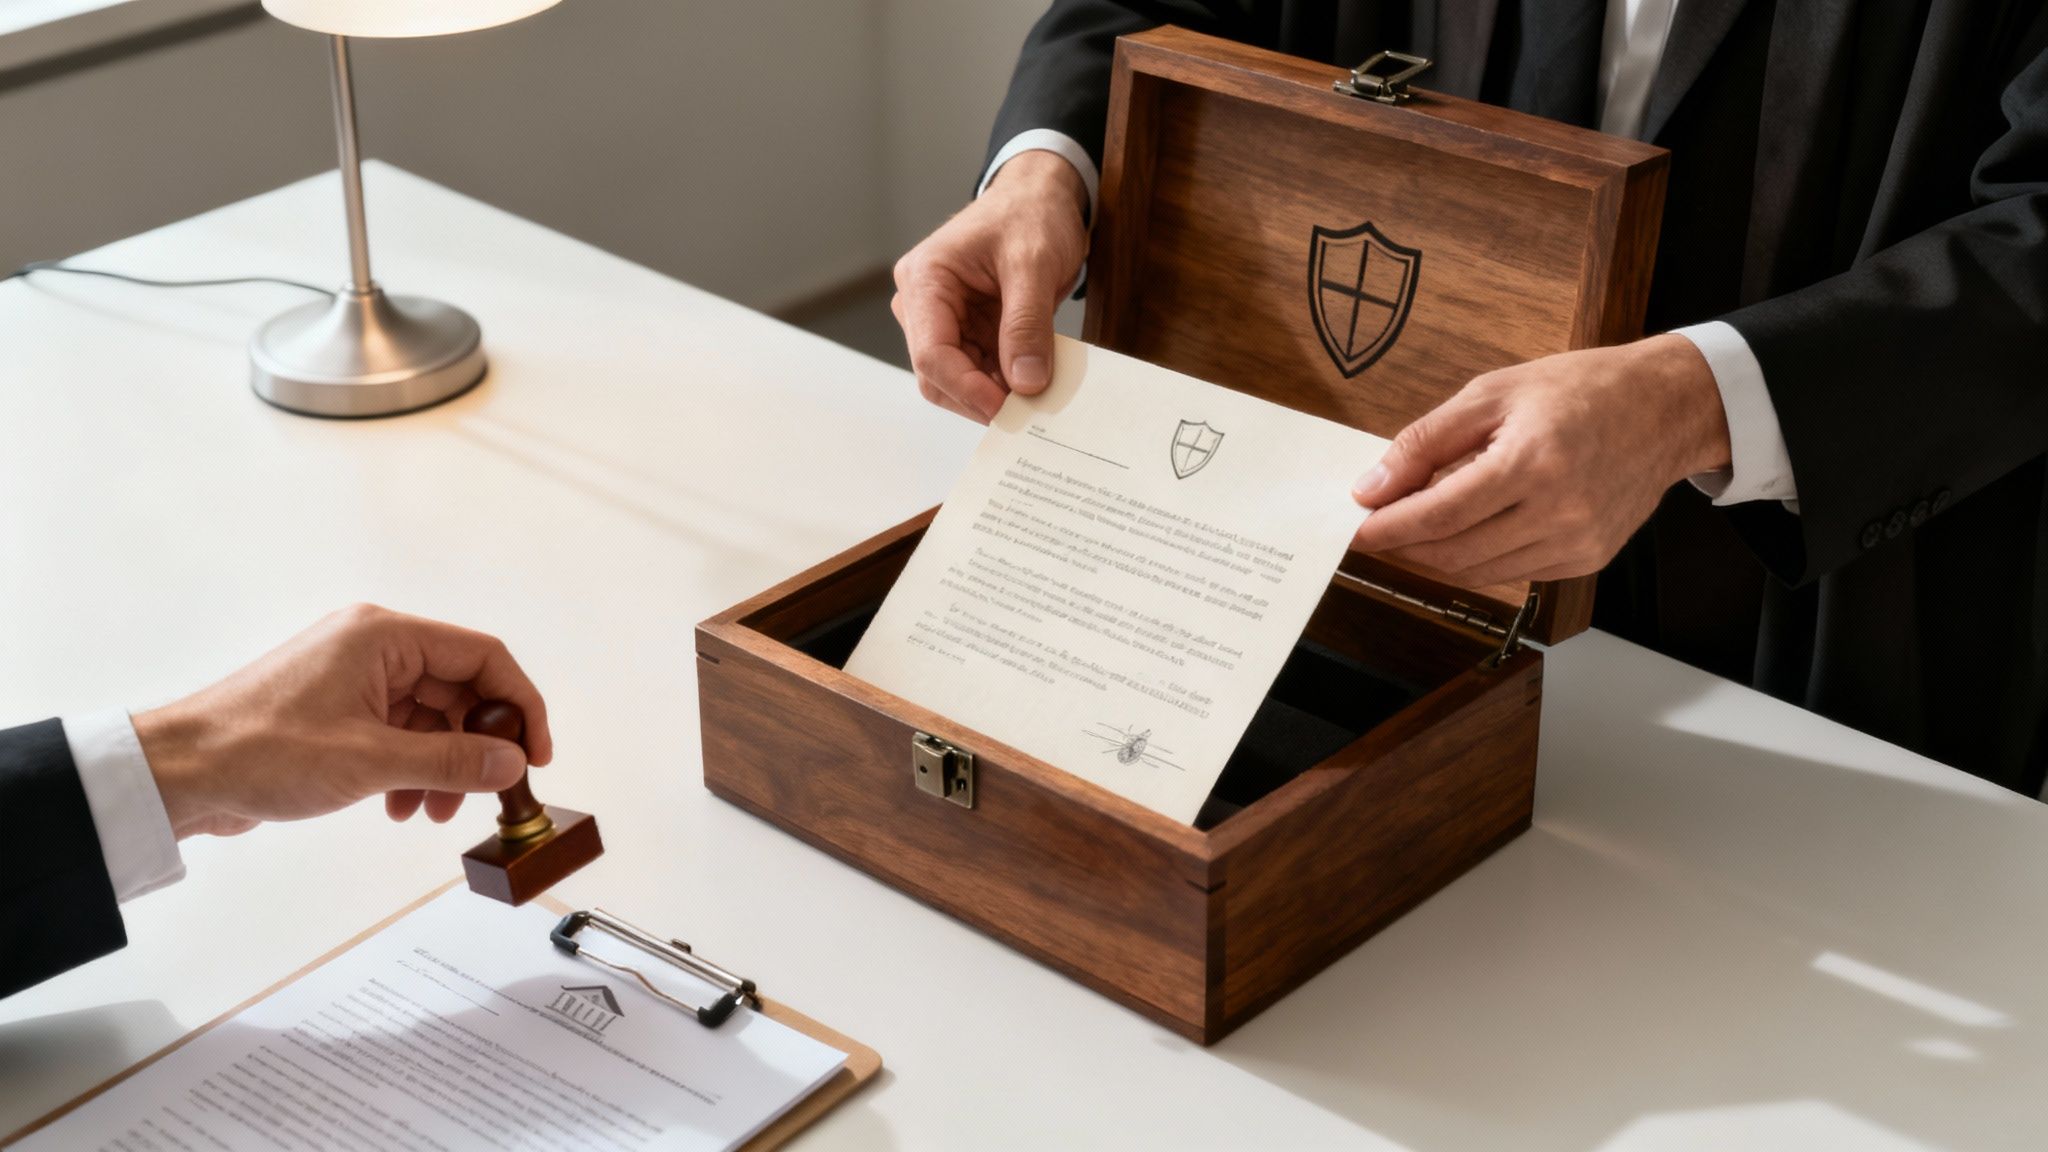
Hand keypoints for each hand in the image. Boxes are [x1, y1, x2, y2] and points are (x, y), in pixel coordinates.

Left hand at [132, 604, 552, 838]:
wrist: (179, 774)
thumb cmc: (260, 751)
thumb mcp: (371, 761)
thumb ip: (452, 761)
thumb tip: (511, 763)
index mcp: (383, 635)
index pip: (482, 657)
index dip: (519, 704)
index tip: (535, 754)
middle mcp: (373, 647)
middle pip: (460, 690)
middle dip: (476, 747)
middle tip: (485, 794)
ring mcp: (354, 678)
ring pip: (430, 718)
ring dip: (442, 766)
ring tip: (433, 811)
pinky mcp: (338, 710)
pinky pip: (399, 734)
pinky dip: (411, 769)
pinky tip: (400, 806)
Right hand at [892, 150, 1089, 421]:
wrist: (1040, 197)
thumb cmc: (1030, 214)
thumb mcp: (1034, 264)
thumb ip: (1027, 324)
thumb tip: (1026, 383)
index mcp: (925, 280)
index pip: (932, 353)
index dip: (967, 388)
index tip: (1007, 409)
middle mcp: (922, 304)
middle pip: (937, 374)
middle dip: (980, 397)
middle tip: (1027, 414)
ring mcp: (943, 321)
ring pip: (956, 381)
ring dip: (994, 394)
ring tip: (1036, 398)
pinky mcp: (967, 332)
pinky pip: (979, 371)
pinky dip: (1004, 384)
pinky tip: (1033, 385)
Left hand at [1349, 335, 1732, 585]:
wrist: (1666, 407)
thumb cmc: (1581, 390)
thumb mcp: (1492, 393)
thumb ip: (1426, 441)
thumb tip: (1374, 485)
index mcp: (1531, 462)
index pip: (1439, 515)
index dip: (1388, 527)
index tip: (1355, 526)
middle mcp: (1558, 511)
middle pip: (1453, 553)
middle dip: (1405, 545)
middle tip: (1378, 525)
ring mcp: (1577, 542)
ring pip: (1478, 572)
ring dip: (1436, 556)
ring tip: (1417, 527)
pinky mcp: (1588, 559)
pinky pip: (1512, 573)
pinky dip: (1477, 559)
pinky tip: (1468, 531)